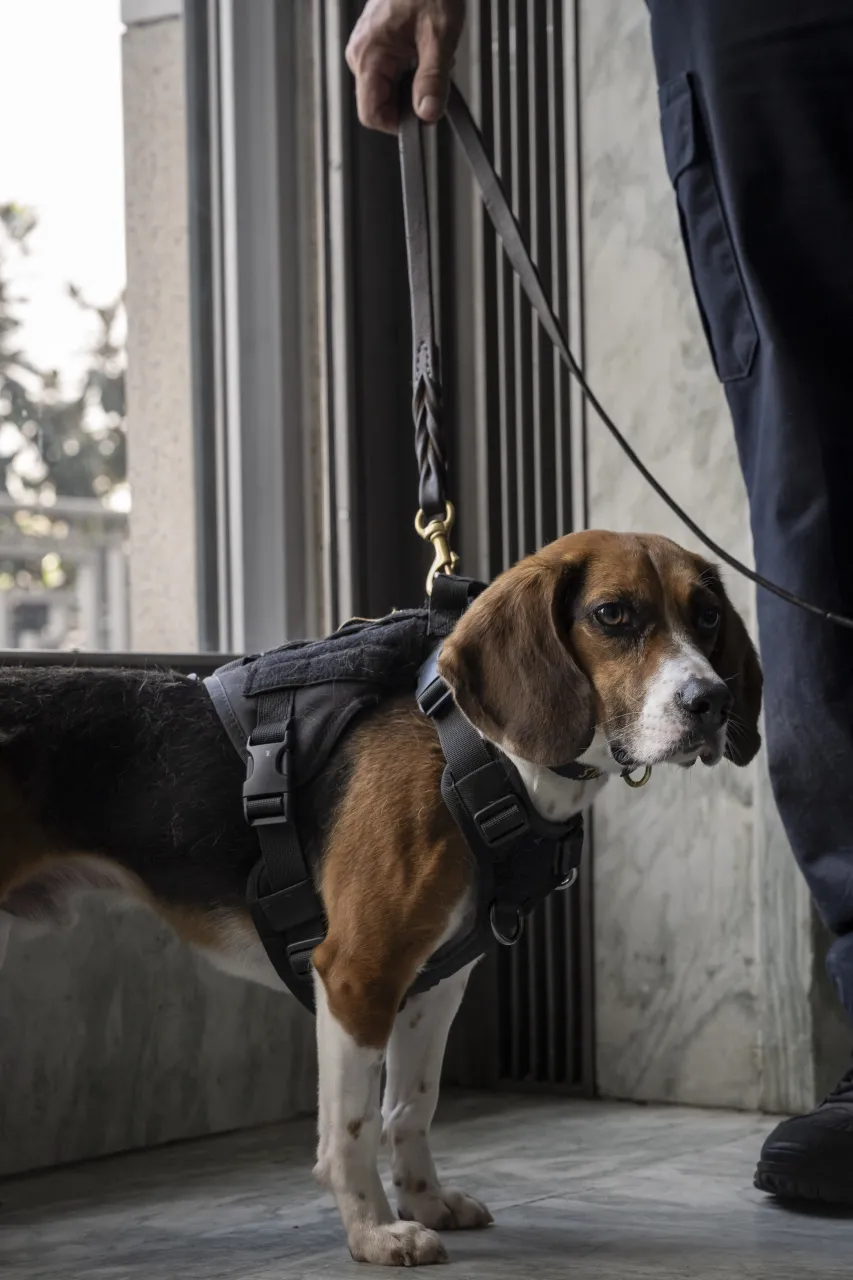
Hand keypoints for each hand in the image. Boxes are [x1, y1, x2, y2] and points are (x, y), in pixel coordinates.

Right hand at [345, 0, 465, 132]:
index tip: (424, 118)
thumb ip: (432, 80)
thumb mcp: (439, 36)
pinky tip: (426, 53)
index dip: (399, 125)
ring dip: (415, 85)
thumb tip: (427, 114)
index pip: (372, 114)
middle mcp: (362, 54)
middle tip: (436, 78)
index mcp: (368, 54)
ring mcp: (368, 50)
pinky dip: (414, 72)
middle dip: (411, 101)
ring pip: (390, 90)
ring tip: (432, 57)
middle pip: (382, 104)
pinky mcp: (379, 45)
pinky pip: (393, 74)